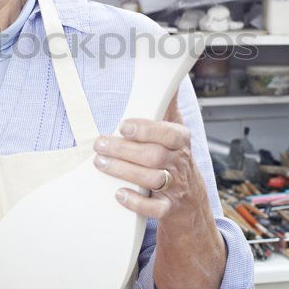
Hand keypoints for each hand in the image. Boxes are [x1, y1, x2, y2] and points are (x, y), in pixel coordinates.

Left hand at [91, 96, 205, 220]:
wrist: (189, 198)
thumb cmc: (174, 156)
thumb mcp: (174, 128)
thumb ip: (167, 105)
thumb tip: (168, 78)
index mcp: (181, 141)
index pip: (168, 134)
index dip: (147, 130)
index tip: (124, 126)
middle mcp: (179, 163)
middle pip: (154, 156)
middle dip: (124, 150)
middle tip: (99, 145)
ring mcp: (175, 187)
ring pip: (153, 180)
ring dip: (124, 171)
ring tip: (100, 163)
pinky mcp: (168, 208)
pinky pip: (156, 209)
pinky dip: (137, 203)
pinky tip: (119, 194)